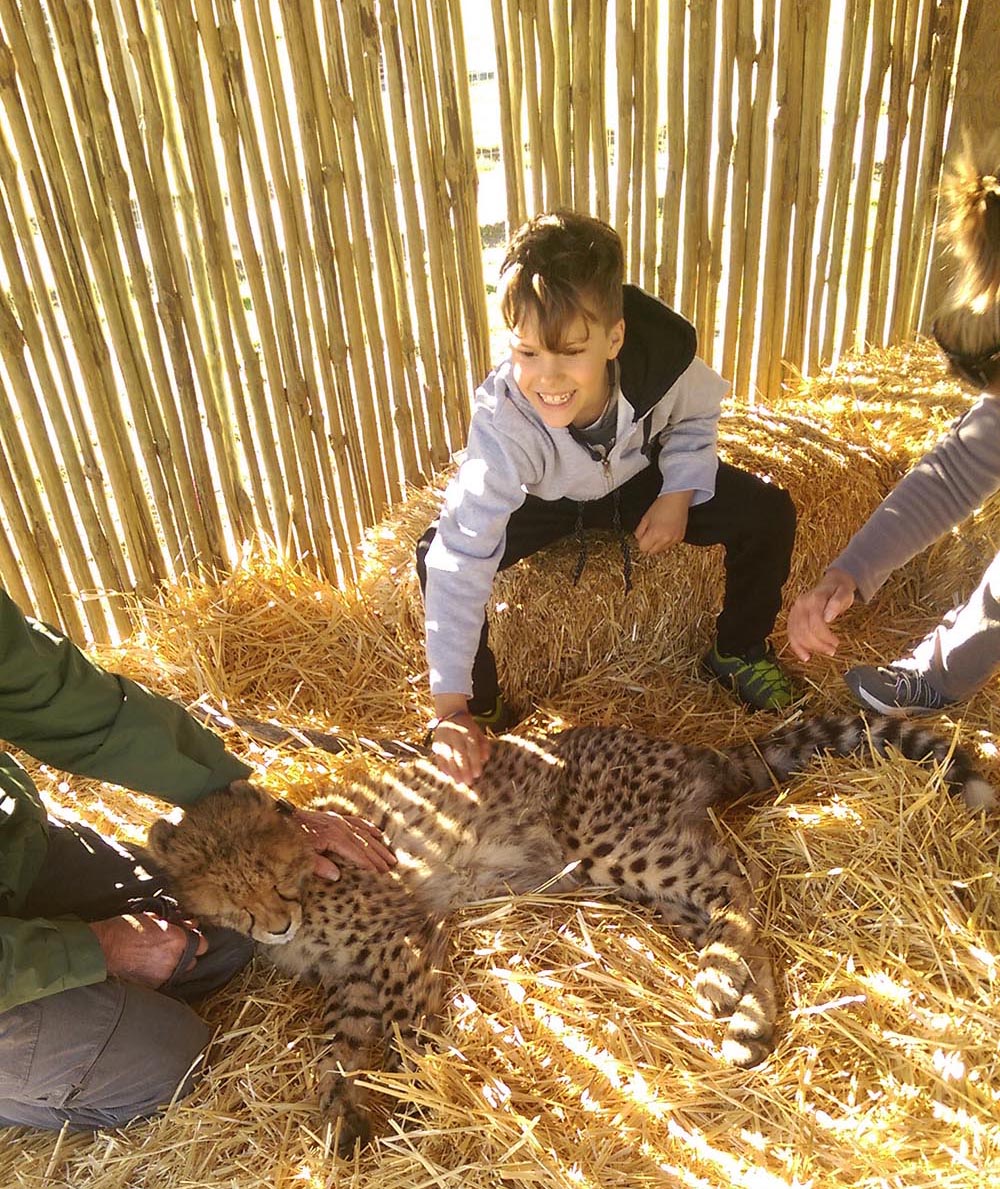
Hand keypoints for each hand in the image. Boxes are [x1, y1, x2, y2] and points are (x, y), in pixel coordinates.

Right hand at [89, 913, 205, 988]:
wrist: (105, 946)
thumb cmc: (127, 928)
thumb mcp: (155, 918)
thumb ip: (177, 923)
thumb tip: (191, 925)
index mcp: (179, 940)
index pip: (203, 945)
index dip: (196, 941)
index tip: (189, 939)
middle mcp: (175, 959)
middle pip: (192, 960)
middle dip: (185, 954)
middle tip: (171, 947)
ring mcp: (164, 974)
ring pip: (179, 971)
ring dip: (174, 965)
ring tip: (158, 957)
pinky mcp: (153, 985)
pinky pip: (164, 979)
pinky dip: (160, 973)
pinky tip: (149, 966)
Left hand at [293, 807, 395, 881]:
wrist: (280, 817)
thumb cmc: (291, 838)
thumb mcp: (302, 855)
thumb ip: (319, 866)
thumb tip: (337, 876)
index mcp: (333, 836)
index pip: (356, 852)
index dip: (368, 864)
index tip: (379, 874)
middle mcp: (340, 826)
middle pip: (364, 843)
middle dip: (378, 857)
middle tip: (390, 869)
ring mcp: (338, 820)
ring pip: (364, 833)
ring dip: (378, 845)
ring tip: (391, 857)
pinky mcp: (335, 817)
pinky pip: (357, 822)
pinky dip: (369, 828)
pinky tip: (378, 833)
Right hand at [431, 711, 490, 782]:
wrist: (450, 716)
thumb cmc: (467, 728)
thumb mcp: (478, 733)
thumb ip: (484, 745)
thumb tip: (485, 759)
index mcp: (467, 731)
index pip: (472, 749)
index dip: (475, 762)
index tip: (477, 774)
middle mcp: (454, 734)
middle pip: (459, 754)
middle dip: (464, 770)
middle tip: (468, 782)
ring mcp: (443, 739)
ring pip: (448, 757)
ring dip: (453, 771)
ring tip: (459, 782)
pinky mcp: (435, 744)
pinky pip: (438, 757)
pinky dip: (443, 768)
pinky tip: (449, 776)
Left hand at [635, 490, 692, 553]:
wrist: (677, 499)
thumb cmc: (662, 505)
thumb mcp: (645, 518)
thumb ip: (639, 531)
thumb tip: (638, 539)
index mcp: (655, 534)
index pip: (643, 548)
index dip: (641, 542)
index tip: (642, 537)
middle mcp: (665, 539)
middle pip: (651, 552)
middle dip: (649, 545)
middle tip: (649, 534)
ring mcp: (674, 539)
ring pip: (661, 550)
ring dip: (658, 544)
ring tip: (659, 531)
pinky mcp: (680, 538)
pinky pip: (669, 545)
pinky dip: (666, 541)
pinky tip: (666, 531)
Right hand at [786, 567, 858, 661]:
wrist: (832, 583)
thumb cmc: (840, 590)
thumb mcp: (844, 593)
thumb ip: (837, 603)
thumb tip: (828, 617)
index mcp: (813, 599)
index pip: (815, 623)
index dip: (825, 636)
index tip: (836, 643)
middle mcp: (800, 605)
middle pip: (805, 631)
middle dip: (818, 645)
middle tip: (832, 651)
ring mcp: (794, 611)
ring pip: (796, 634)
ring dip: (810, 648)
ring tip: (824, 652)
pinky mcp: (793, 617)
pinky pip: (791, 634)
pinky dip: (797, 647)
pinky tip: (805, 656)